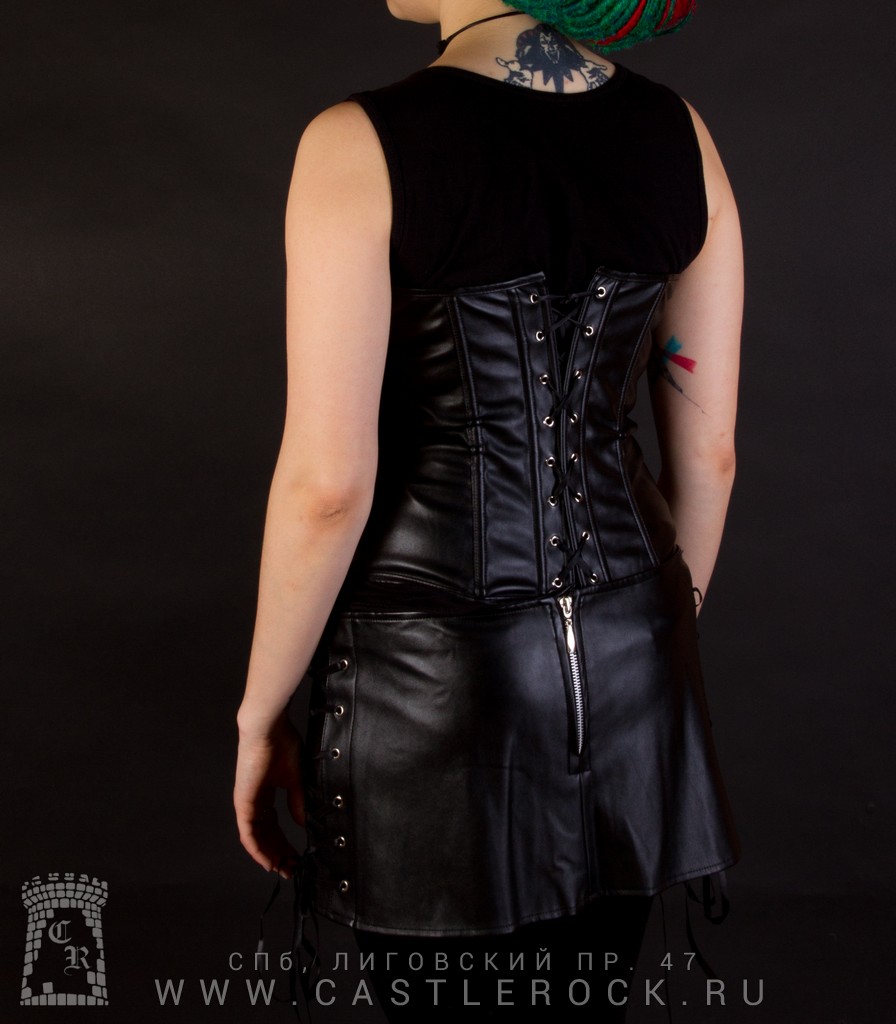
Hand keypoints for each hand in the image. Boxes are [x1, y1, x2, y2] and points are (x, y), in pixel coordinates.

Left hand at [234, 711, 304, 878]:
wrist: (268, 729)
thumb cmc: (282, 744)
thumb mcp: (296, 778)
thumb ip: (297, 801)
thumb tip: (302, 822)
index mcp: (266, 793)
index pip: (274, 824)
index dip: (285, 842)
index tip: (296, 856)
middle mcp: (254, 800)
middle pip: (266, 835)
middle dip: (279, 853)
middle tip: (292, 869)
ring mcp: (247, 803)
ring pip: (256, 838)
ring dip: (269, 856)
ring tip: (283, 870)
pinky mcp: (243, 803)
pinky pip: (248, 833)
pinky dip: (258, 850)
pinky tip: (268, 862)